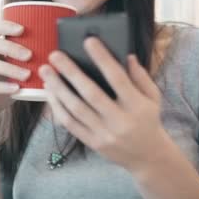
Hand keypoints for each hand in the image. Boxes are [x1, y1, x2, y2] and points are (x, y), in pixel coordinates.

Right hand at [0, 20, 32, 131]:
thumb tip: (57, 54)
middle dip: (9, 47)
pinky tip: (14, 89)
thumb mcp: (16, 75)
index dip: (5, 26)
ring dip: (7, 67)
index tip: (23, 30)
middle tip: (29, 55)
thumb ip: (27, 64)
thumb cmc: (2, 93)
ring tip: (26, 75)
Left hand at [38, 37, 171, 173]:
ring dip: (58, 88)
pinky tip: (50, 91)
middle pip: (91, 93)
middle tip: (54, 55)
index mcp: (137, 106)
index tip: (89, 41)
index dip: (102, 59)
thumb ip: (141, 76)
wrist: (147, 157)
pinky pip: (70, 123)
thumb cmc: (148, 120)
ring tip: (45, 71)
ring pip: (75, 109)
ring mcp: (104, 134)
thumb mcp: (153, 97)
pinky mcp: (92, 142)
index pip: (118, 78)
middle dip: (71, 72)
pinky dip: (57, 107)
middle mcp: (119, 121)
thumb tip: (127, 55)